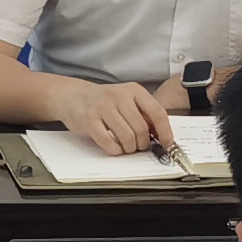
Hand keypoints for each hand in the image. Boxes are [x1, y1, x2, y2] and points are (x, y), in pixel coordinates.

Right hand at [60, 79, 174, 156]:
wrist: (72, 95)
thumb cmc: (103, 100)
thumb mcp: (126, 98)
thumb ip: (142, 112)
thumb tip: (160, 134)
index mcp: (133, 90)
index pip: (157, 113)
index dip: (165, 132)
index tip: (168, 143)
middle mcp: (119, 97)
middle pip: (142, 129)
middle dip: (143, 143)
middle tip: (139, 146)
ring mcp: (103, 108)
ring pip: (127, 138)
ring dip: (129, 148)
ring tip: (126, 147)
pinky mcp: (90, 121)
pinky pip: (109, 143)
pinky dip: (115, 150)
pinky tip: (114, 147)